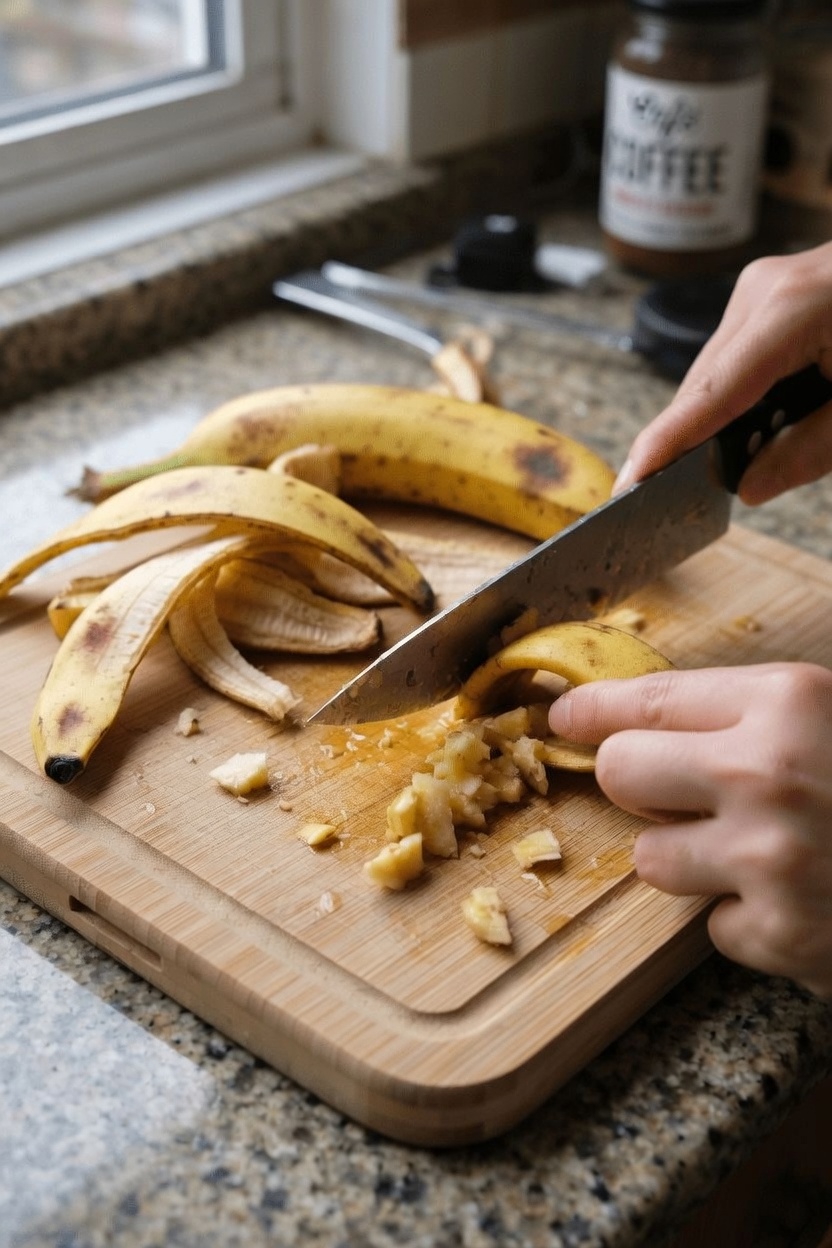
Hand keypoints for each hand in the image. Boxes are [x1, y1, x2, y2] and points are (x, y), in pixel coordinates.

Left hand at [548, 663, 831, 997]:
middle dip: (639, 784)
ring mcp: (769, 860)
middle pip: (621, 773)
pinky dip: (746, 920)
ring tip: (764, 854)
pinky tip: (802, 903)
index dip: (592, 709)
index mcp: (789, 701)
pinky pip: (713, 926)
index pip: (646, 698)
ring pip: (651, 860)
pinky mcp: (780, 936)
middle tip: (676, 792)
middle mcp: (767, 773)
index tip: (562, 716)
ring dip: (692, 861)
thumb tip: (653, 716)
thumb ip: (759, 712)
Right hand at [614, 243, 831, 504]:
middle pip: (705, 384)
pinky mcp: (774, 291)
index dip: (665, 444)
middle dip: (702, 439)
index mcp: (789, 313)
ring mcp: (765, 285)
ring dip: (731, 416)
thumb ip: (809, 451)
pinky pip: (740, 354)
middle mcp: (763, 291)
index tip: (629, 483)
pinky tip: (775, 415)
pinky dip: (749, 392)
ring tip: (765, 448)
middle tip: (707, 491)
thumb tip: (751, 487)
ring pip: (719, 371)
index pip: (707, 395)